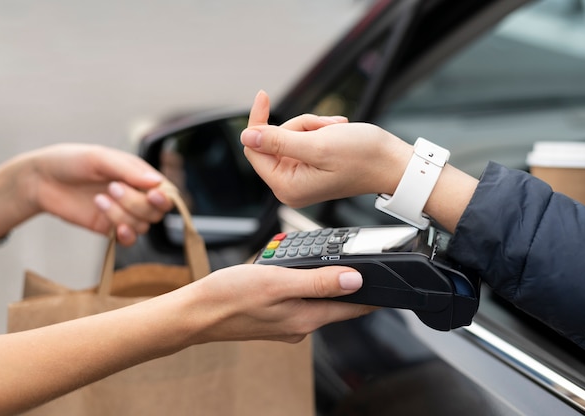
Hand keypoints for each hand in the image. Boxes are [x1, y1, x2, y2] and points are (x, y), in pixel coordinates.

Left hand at [0, 143, 172, 244]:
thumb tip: (158, 183)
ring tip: (99, 199)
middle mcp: (135, 194)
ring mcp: (123, 212)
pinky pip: (130, 239)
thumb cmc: (70, 161)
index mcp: (138, 175)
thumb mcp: (100, 158)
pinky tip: (116, 228)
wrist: (40, 180)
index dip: (163, 197)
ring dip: (123, 214)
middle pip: (156, 211)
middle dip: (137, 203)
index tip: (152, 195)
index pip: (166, 191)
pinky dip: (127, 235)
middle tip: (111, 188)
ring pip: (143, 225)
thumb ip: (129, 171)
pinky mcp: (109, 228)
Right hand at [173, 264, 373, 344]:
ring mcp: (286, 323)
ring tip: (309, 257)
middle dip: (342, 279)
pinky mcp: (273, 317)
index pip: (353, 309)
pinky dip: (297, 283)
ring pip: (315, 298)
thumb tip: (355, 281)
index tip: (389, 284)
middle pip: (336, 302)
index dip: (373, 295)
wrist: (195, 313)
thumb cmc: (230, 297)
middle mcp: (300, 325)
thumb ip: (318, 282)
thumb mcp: (278, 282)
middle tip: (345, 257)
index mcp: (307, 317)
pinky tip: (284, 269)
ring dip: (317, 279)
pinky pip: (296, 298)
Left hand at [241, 91, 412, 206]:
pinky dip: (318, 131)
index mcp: (287, 186)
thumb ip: (277, 142)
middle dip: (298, 126)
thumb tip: (246, 136)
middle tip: (323, 126)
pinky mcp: (311, 168)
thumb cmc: (362, 157)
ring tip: (334, 130)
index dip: (258, 122)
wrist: (392, 162)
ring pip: (289, 137)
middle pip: (272, 142)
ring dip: (312, 127)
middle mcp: (291, 186)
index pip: (254, 150)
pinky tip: (337, 133)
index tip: (264, 96)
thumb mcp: (317, 144)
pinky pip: (302, 140)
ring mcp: (301, 178)